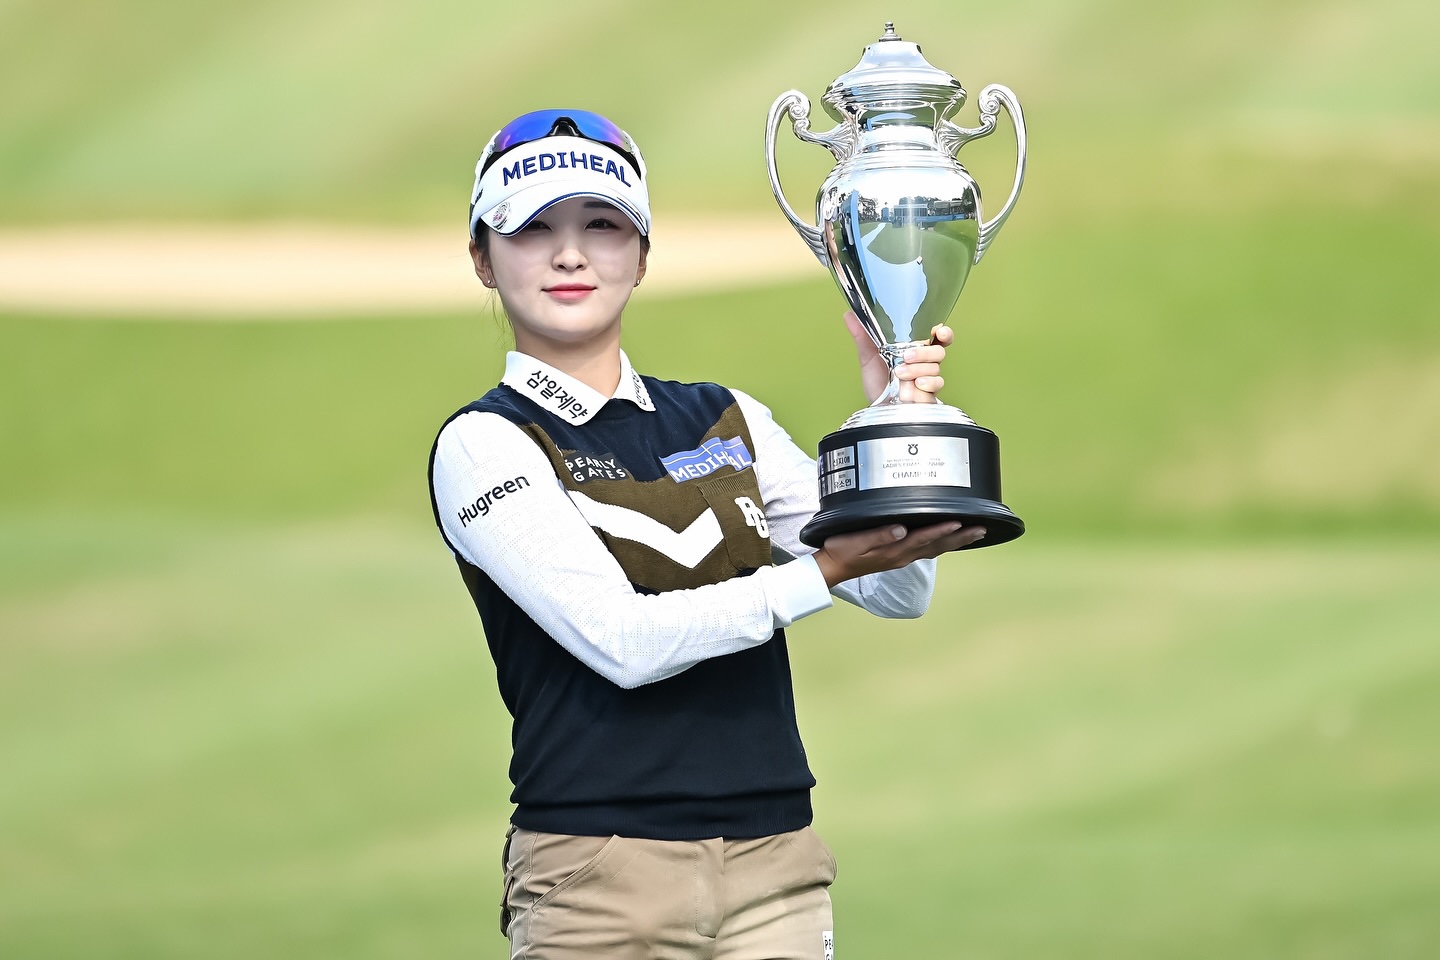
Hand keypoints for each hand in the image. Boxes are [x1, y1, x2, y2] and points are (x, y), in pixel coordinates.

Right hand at [812, 521, 986, 586]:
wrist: (832, 568)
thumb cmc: (841, 551)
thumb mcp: (855, 541)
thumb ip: (879, 536)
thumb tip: (901, 530)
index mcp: (894, 551)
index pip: (923, 538)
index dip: (941, 530)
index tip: (959, 522)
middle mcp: (902, 555)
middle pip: (937, 545)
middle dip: (960, 537)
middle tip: (981, 529)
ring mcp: (902, 557)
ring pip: (936, 548)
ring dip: (956, 540)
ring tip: (975, 533)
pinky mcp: (899, 555)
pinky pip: (928, 549)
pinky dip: (943, 543)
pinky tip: (949, 539)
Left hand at [844, 311, 953, 404]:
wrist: (877, 407)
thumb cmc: (878, 383)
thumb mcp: (868, 357)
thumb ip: (863, 335)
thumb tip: (849, 315)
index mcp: (916, 349)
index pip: (938, 337)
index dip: (944, 332)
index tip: (939, 330)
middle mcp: (925, 362)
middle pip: (938, 350)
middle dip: (923, 352)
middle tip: (905, 356)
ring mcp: (928, 378)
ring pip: (936, 367)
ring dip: (917, 369)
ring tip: (900, 373)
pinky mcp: (929, 393)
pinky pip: (936, 384)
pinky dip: (926, 383)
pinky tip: (915, 384)